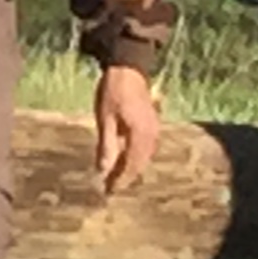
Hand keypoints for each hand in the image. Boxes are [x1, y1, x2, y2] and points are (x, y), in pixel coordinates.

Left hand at [94, 64, 161, 196]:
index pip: (132, 166)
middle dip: (126, 176)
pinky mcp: (153, 122)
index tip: (109, 192)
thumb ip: (106, 146)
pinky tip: (125, 157)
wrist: (128, 66)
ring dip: (131, 166)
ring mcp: (155, 128)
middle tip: (110, 188)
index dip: (121, 180)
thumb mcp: (105, 119)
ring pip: (144, 156)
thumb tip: (103, 171)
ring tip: (116, 176)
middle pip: (140, 163)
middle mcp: (152, 135)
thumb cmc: (113, 91)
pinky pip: (146, 146)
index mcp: (141, 136)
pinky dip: (136, 155)